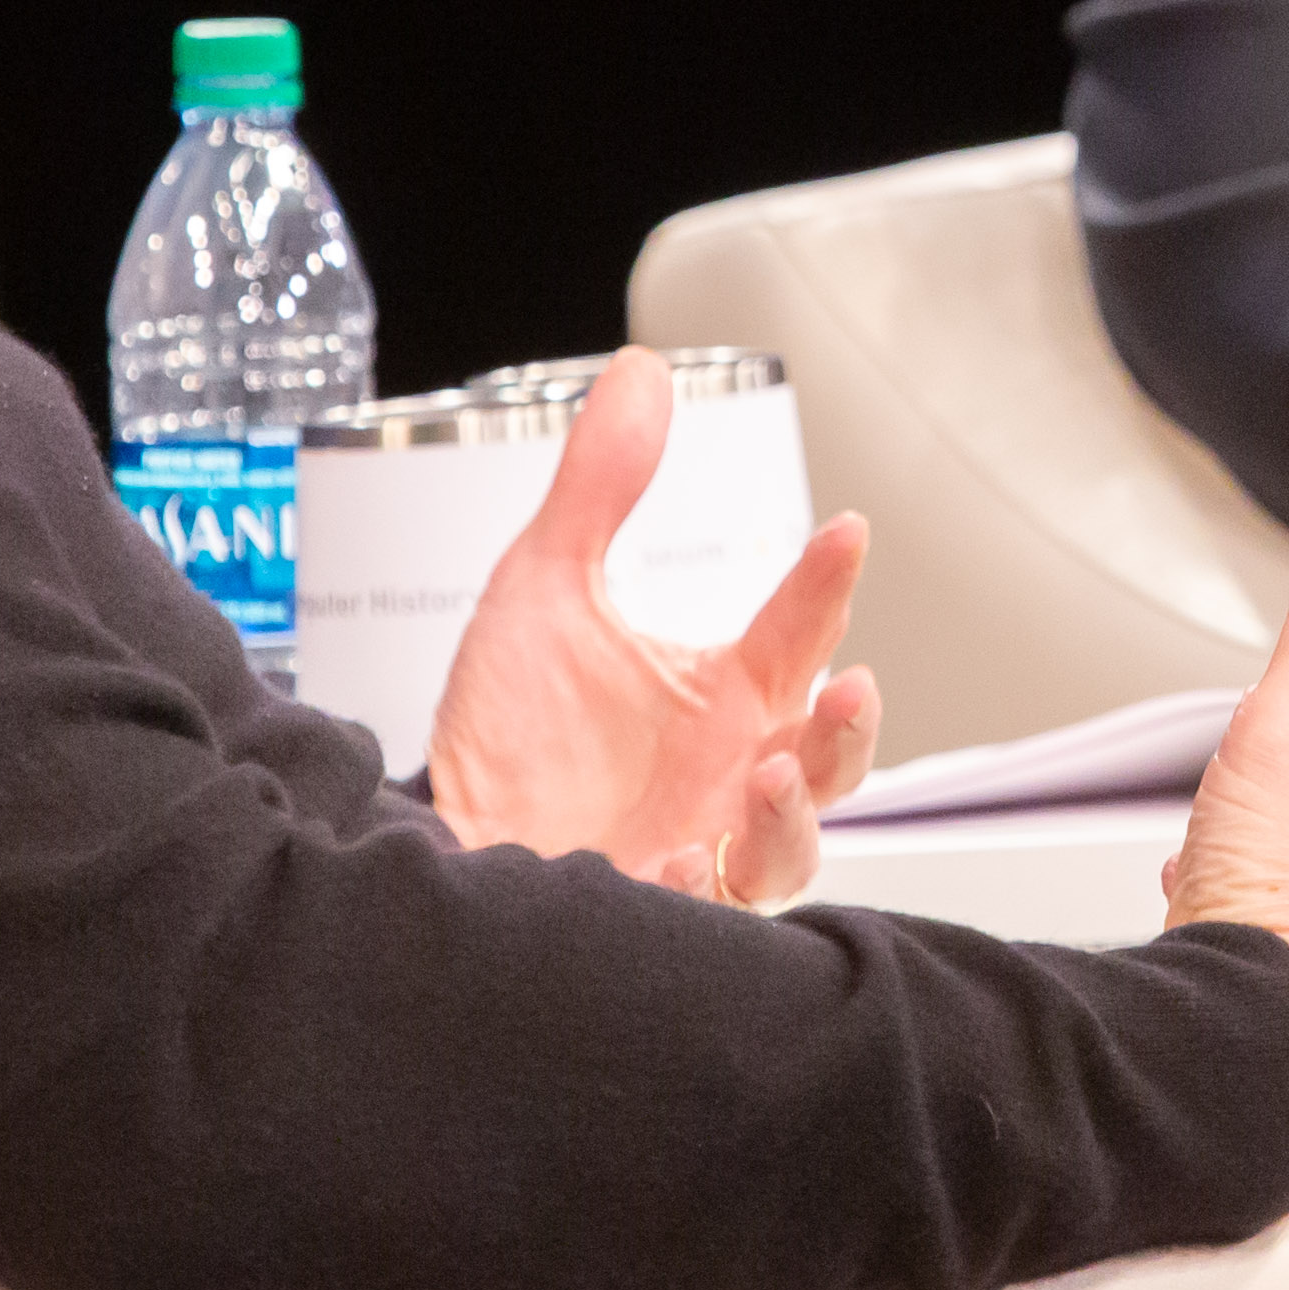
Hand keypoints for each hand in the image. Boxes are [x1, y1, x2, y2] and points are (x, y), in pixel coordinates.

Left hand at [424, 349, 880, 905]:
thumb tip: (641, 371)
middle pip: (831, 758)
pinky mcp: (653, 912)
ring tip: (764, 776)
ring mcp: (700, 848)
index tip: (845, 531)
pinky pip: (702, 917)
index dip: (828, 581)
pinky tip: (676, 861)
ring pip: (789, 849)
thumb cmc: (510, 731)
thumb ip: (600, 486)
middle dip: (849, 729)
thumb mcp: (545, 589)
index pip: (800, 632)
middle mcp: (730, 775)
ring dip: (791, 815)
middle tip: (844, 687)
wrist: (439, 834)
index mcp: (725, 698)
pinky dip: (696, 891)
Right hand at [1163, 481, 1288, 1156]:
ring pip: (1279, 967)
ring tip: (1193, 937)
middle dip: (1259, 872)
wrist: (1244, 1051)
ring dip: (1237, 944)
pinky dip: (1212, 1015)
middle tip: (1210, 868)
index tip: (1250, 797)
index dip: (1288, 794)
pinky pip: (1244, 1038)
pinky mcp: (1277, 1083)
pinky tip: (1184, 1013)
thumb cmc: (1275, 900)